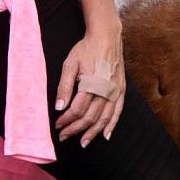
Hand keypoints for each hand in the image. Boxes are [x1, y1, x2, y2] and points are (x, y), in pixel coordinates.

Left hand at [55, 25, 124, 146]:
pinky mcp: (121, 89)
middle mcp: (105, 90)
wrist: (107, 37)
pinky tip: (106, 135)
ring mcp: (115, 91)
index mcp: (91, 84)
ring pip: (104, 118)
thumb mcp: (70, 64)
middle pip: (90, 117)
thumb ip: (64, 86)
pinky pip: (118, 112)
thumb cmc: (86, 49)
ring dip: (93, 132)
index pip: (77, 109)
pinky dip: (112, 124)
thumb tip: (59, 107)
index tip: (57, 125)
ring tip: (83, 142)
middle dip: (76, 129)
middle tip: (65, 136)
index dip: (66, 120)